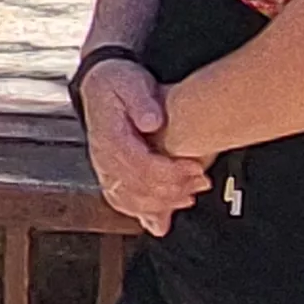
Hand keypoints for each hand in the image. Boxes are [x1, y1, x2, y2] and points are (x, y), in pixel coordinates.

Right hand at [78, 62, 206, 235]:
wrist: (102, 87)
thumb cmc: (119, 85)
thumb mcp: (131, 82)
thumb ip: (141, 101)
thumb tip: (152, 122)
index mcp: (109, 137)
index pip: (139, 165)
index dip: (170, 173)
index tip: (195, 170)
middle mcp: (103, 159)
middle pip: (137, 188)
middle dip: (173, 190)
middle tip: (201, 183)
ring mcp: (106, 171)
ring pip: (131, 202)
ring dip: (163, 204)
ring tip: (189, 197)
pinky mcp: (112, 178)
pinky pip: (124, 205)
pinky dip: (144, 216)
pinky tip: (161, 221)